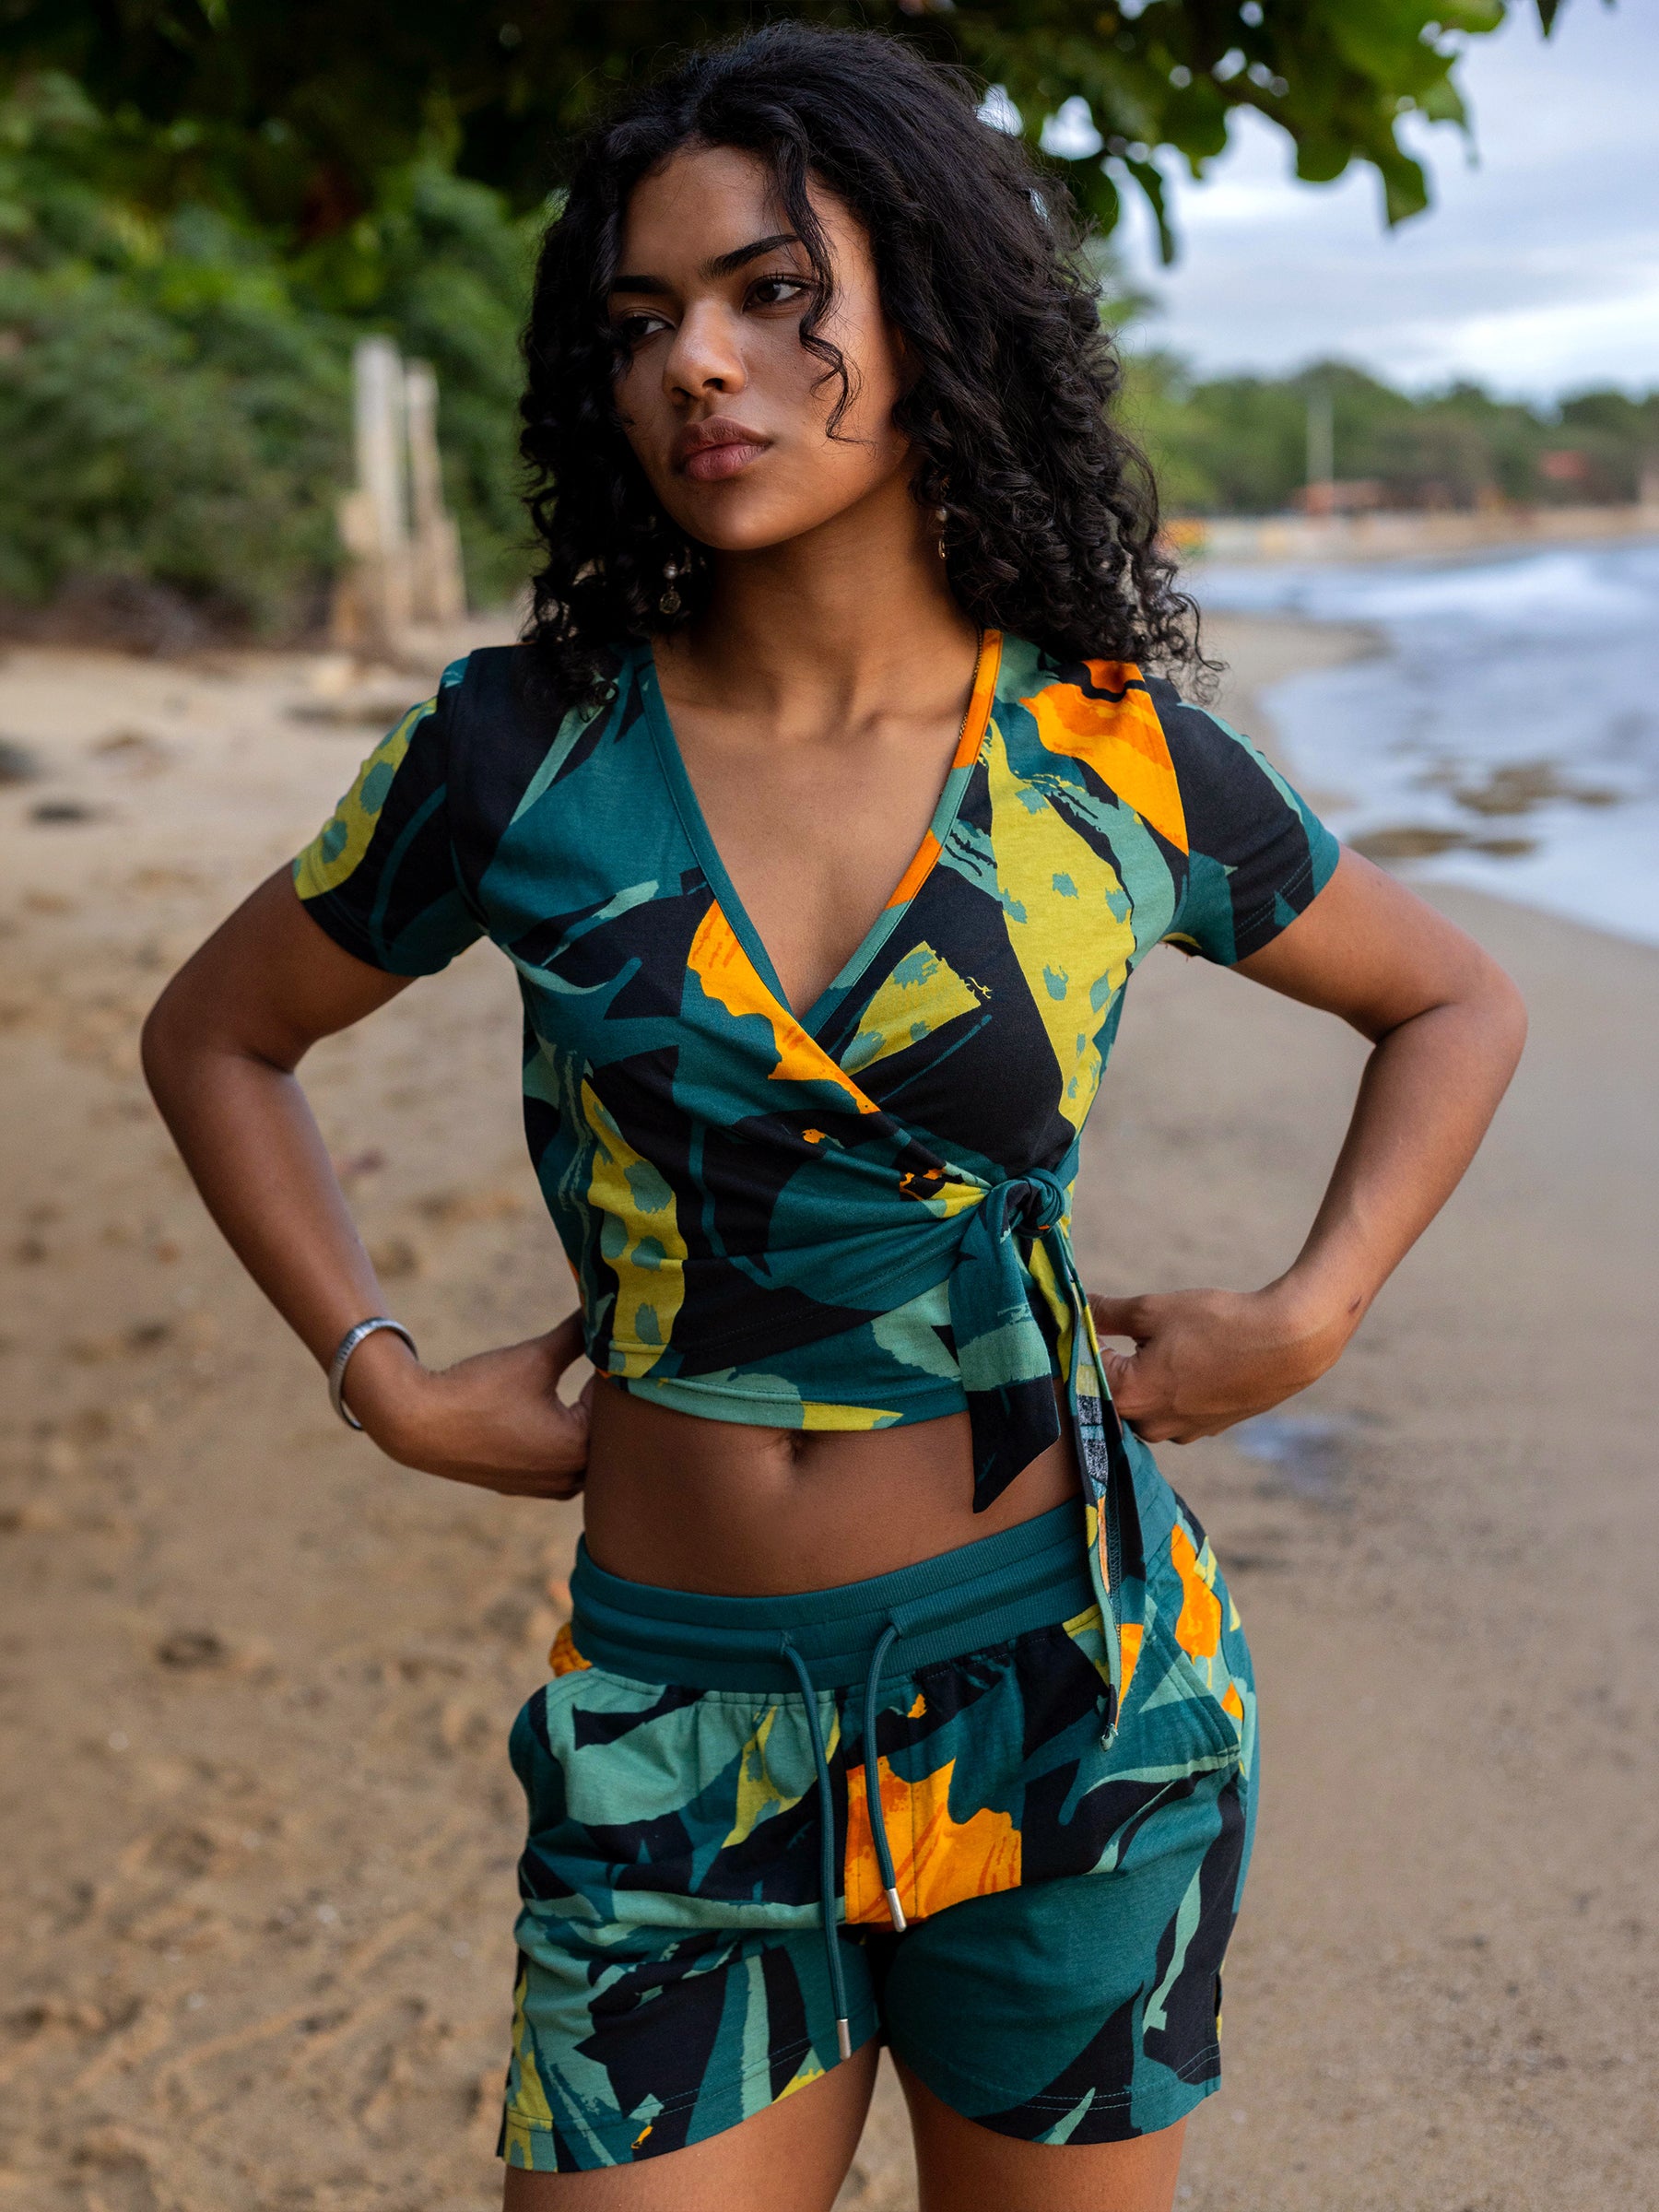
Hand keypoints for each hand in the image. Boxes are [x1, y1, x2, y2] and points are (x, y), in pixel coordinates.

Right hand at [344, 1311, 592, 1496]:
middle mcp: (570, 1477)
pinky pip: (563, 1465)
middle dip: (606, 1399)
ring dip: (589, 1424)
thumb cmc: (478, 1392)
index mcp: (580, 1448)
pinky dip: (567, 1441)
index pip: (616, 1404)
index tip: (611, 1346)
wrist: (416, 1425)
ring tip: (584, 1386)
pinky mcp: (524, 1487)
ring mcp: (546, 1488)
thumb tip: (600, 1308)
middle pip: (607, 1435)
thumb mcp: (534, 1357)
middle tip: (604, 1362)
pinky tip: (559, 1414)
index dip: (614, 1369)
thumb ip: (575, 1335)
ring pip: (587, 1453)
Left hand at [1088, 1283, 1350, 1445]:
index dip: (1082, 1345)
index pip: (1082, 1374)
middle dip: (1111, 1364)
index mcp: (1129, 1397)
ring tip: (1164, 1345)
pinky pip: (1171, 1410)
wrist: (1288, 1344)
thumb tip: (1077, 1307)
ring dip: (1142, 1378)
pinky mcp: (1204, 1430)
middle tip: (1118, 1332)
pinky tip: (1189, 1361)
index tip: (1086, 1324)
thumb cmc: (1219, 1324)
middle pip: (1110, 1395)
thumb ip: (1107, 1313)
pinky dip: (1171, 1388)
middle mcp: (1149, 1426)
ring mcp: (1179, 1433)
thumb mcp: (1153, 1310)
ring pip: (1142, 1404)